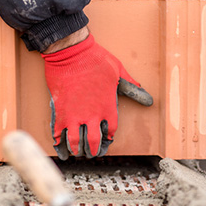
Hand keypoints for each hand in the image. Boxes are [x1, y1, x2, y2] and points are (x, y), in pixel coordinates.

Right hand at [41, 32, 152, 159]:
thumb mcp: (118, 71)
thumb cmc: (96, 59)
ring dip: (76, 150)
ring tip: (76, 152)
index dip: (108, 138)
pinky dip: (59, 143)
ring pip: (75, 143)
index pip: (110, 131)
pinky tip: (60, 147)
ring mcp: (74, 115)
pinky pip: (58, 133)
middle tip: (91, 152)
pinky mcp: (59, 111)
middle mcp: (91, 115)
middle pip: (93, 143)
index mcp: (108, 107)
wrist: (71, 52)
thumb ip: (131, 87)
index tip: (106, 138)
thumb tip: (147, 98)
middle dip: (93, 150)